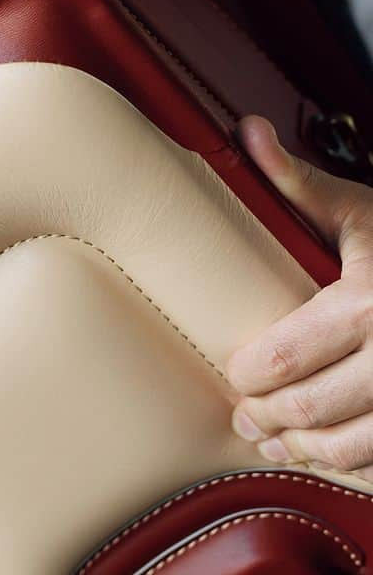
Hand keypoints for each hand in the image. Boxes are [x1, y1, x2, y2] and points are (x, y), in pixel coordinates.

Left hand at [226, 115, 372, 480]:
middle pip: (313, 407)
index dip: (250, 374)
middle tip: (245, 416)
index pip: (288, 355)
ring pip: (354, 446)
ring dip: (308, 449)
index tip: (234, 373)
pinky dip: (354, 463)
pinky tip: (329, 452)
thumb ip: (297, 180)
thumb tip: (248, 130)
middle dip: (269, 417)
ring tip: (277, 440)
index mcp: (369, 301)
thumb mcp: (357, 208)